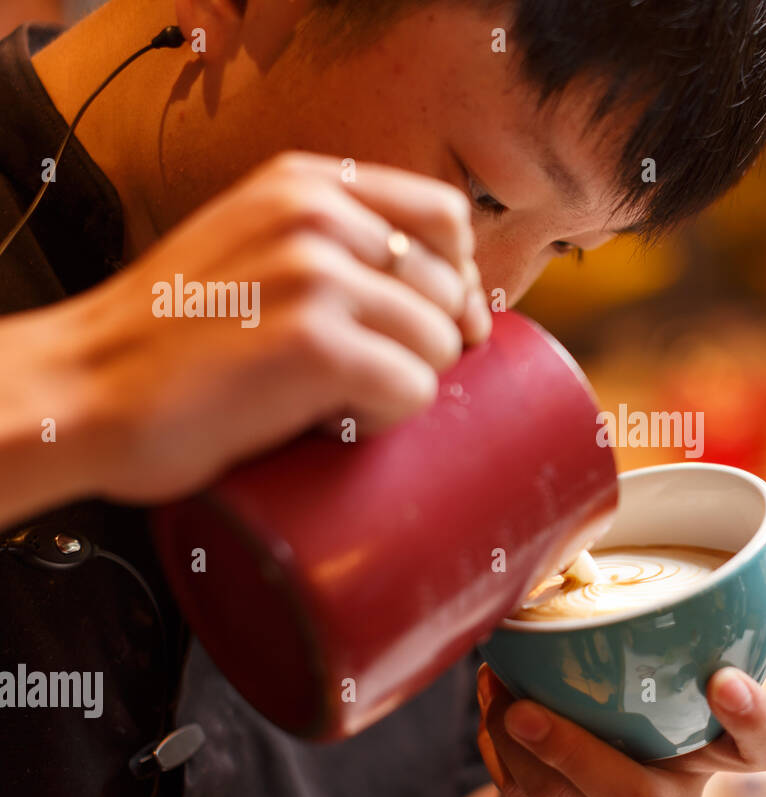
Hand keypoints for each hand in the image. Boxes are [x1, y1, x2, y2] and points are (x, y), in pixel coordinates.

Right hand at [0, 151, 490, 524]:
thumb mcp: (254, 247)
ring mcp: (315, 277)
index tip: (435, 323)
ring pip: (440, 343)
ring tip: (335, 398)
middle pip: (450, 287)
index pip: (445, 216)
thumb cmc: (174, 335)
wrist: (83, 389)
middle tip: (362, 375)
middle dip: (424, 343)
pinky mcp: (315, 346)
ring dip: (402, 384)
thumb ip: (340, 246)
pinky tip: (330, 420)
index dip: (457, 277)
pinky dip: (383, 419)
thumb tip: (461, 300)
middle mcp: (316, 216)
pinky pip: (414, 390)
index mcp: (305, 185)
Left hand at [475, 663, 765, 796]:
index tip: (723, 679)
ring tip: (494, 700)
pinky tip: (493, 728)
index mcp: (713, 747)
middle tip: (524, 709)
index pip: (764, 747)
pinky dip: (503, 769)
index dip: (754, 719)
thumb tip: (568, 555)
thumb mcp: (636, 671)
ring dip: (516, 754)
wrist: (577, 782)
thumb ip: (634, 634)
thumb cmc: (618, 705)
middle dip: (570, 752)